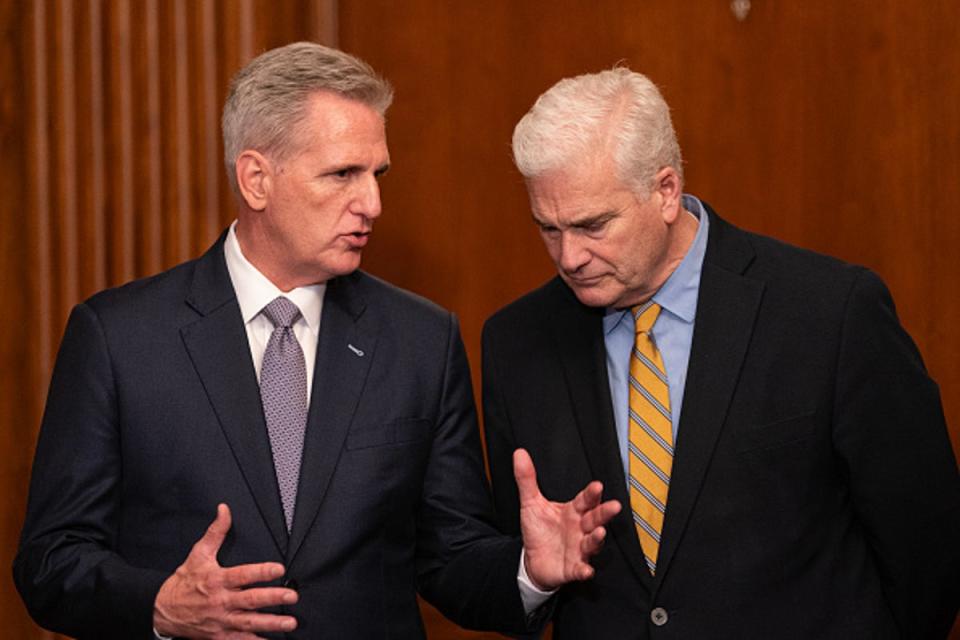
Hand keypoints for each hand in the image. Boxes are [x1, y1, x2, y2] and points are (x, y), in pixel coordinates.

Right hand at [153, 504, 297, 638]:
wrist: (161, 609)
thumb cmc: (184, 580)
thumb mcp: (198, 554)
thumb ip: (216, 532)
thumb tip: (224, 509)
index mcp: (217, 579)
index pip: (242, 575)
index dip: (261, 571)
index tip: (279, 569)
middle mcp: (220, 601)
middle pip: (250, 600)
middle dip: (272, 598)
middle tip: (292, 596)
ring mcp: (220, 620)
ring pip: (249, 623)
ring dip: (271, 624)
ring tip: (291, 623)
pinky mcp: (218, 636)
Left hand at [513, 448, 620, 590]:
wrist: (534, 560)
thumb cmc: (539, 530)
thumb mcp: (531, 503)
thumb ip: (527, 479)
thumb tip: (519, 454)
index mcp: (573, 512)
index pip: (585, 500)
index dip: (591, 494)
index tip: (597, 485)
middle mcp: (580, 529)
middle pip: (595, 519)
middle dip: (604, 513)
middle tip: (614, 506)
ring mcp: (578, 549)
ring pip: (591, 543)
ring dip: (597, 538)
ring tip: (600, 532)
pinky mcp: (572, 568)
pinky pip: (580, 569)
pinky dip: (584, 570)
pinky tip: (587, 570)